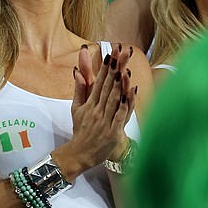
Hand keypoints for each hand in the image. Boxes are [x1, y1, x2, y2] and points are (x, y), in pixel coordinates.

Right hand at [59, 44, 136, 173]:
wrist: (79, 154)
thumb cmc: (80, 130)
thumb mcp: (76, 108)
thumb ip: (79, 89)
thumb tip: (77, 71)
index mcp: (89, 103)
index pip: (98, 81)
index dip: (105, 67)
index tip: (110, 53)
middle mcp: (97, 110)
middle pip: (108, 86)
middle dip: (115, 68)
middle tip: (121, 53)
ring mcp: (105, 121)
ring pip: (113, 99)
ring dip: (120, 83)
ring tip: (124, 68)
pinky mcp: (112, 132)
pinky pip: (120, 115)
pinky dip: (126, 104)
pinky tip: (131, 92)